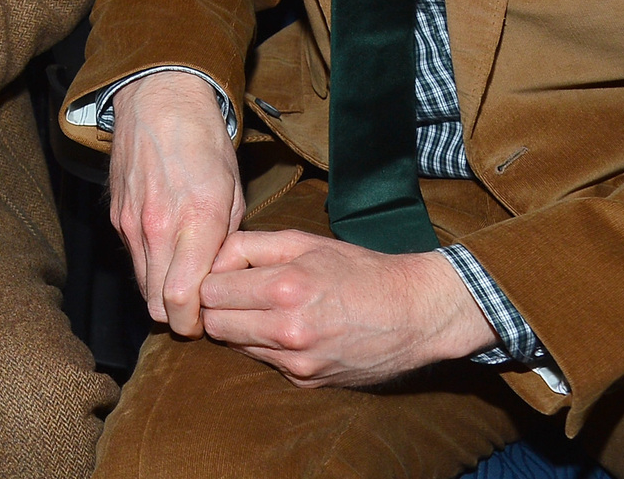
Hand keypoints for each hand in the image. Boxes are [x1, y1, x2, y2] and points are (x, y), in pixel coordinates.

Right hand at [108, 70, 242, 336]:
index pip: (183, 299)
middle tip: (198, 308)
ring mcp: (132, 223)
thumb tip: (221, 277)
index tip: (207, 321)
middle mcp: (159, 227)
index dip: (194, 323)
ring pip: (143, 286)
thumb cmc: (205, 143)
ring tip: (183, 282)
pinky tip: (167, 251)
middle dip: (178, 315)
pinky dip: (149, 266)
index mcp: (197, 221)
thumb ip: (226, 240)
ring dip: (162, 293)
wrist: (159, 102)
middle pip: (158, 303)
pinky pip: (133, 258)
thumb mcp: (233, 190)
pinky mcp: (117, 216)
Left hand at [199, 230, 497, 387]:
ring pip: (235, 347)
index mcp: (284, 288)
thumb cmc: (357, 270)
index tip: (220, 274)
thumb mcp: (303, 241)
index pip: (210, 293)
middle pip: (215, 325)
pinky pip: (264, 362)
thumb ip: (248, 246)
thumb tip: (211, 260)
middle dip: (216, 308)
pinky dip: (265, 346)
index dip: (209, 281)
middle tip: (233, 293)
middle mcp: (287, 331)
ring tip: (261, 308)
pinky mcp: (306, 381)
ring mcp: (297, 362)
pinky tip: (286, 328)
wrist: (414, 314)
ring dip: (239, 328)